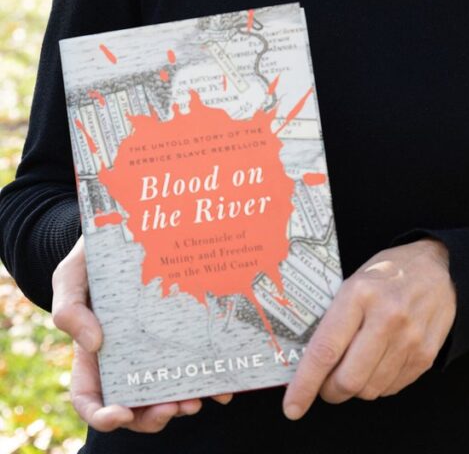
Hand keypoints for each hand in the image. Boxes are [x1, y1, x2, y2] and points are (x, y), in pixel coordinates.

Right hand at [51, 235, 233, 431]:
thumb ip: (68, 308)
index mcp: (93, 354)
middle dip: (152, 416)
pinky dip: (208, 380)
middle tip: (172, 408)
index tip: (120, 415)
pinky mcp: (183, 333)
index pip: (90, 398)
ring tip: (197, 399)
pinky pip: (196, 363)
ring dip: (183, 403)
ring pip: (168, 390)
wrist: (128, 227)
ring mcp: (156, 348)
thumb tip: (94, 343)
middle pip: (135, 405)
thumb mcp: (70, 277)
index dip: (102, 415)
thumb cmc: (92, 257)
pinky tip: (223, 382)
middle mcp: (126, 358)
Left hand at [282, 238, 455, 419]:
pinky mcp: (425, 355)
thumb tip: (309, 362)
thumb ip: (335, 319)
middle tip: (326, 383)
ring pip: (369, 389)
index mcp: (359, 294)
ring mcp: (409, 339)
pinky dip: (378, 384)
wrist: (439, 268)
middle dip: (330, 391)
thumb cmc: (390, 273)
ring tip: (356, 365)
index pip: (325, 350)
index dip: (305, 384)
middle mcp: (386, 317)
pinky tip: (379, 362)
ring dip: (355, 388)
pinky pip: (391, 388)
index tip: (292, 405)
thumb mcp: (355, 282)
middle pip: (348, 380)